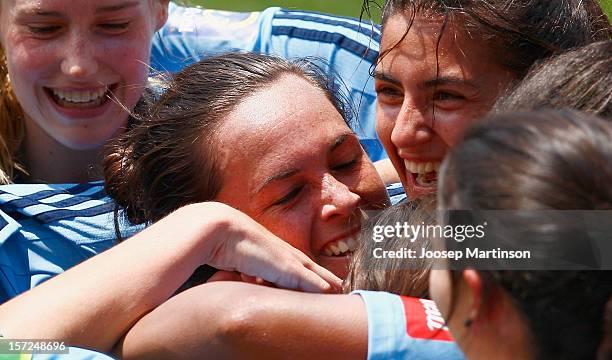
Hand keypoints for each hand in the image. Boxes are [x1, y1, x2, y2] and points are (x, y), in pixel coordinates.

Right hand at [191, 202, 341, 292]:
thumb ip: (245, 272)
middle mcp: (282, 254)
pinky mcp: (286, 266)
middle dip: (323, 276)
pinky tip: (331, 290)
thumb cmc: (223, 243)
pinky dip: (319, 285)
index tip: (318, 281)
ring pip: (313, 272)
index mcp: (272, 253)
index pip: (295, 265)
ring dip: (327, 280)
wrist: (219, 230)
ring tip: (340, 288)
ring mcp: (285, 259)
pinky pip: (307, 279)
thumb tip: (244, 281)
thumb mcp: (239, 263)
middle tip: (339, 285)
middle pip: (309, 267)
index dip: (307, 273)